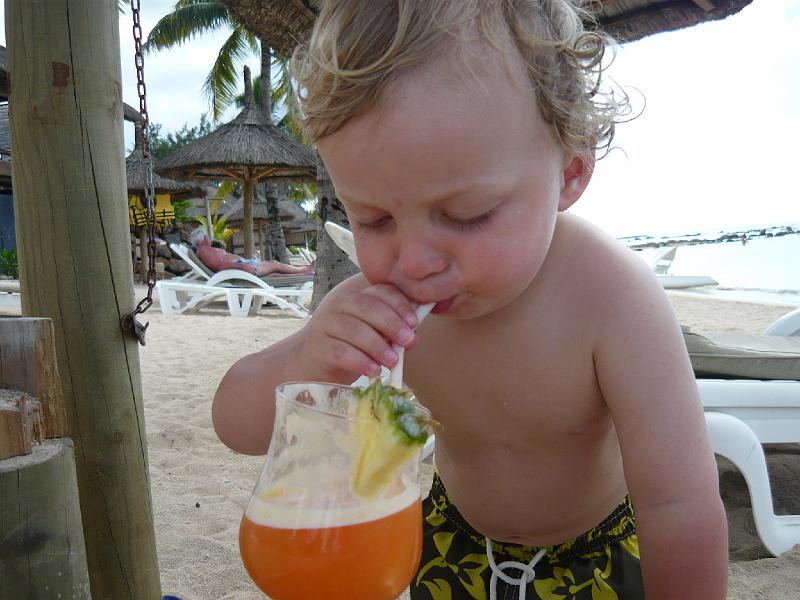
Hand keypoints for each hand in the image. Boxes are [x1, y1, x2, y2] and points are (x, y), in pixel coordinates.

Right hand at [300, 275, 420, 382]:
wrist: (318, 363)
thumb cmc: (353, 346)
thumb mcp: (376, 335)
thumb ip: (394, 332)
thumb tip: (414, 337)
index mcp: (358, 296)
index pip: (380, 291)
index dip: (399, 304)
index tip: (414, 323)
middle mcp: (340, 304)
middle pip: (366, 306)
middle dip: (391, 323)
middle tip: (408, 341)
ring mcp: (326, 324)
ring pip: (353, 329)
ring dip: (377, 345)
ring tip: (392, 361)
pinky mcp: (318, 347)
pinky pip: (341, 352)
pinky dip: (360, 361)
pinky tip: (374, 371)